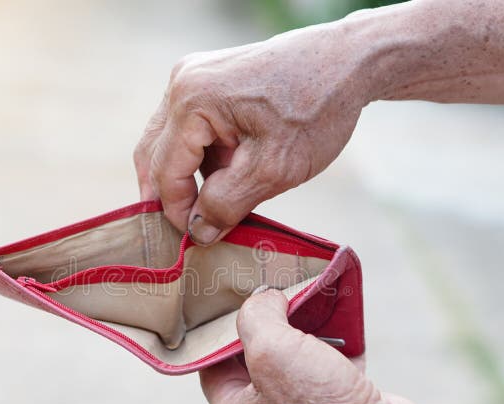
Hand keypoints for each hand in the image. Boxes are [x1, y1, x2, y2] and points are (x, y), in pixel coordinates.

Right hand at [134, 23, 369, 244]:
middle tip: (189, 232)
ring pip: (170, 143)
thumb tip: (197, 231)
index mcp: (192, 100)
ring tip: (217, 205)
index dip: (176, 212)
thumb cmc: (317, 109)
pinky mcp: (208, 80)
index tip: (195, 242)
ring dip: (188, 178)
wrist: (348, 62)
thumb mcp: (274, 169)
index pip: (165, 171)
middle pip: (154, 155)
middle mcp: (183, 82)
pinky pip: (189, 129)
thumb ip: (228, 204)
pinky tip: (228, 177)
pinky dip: (202, 159)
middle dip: (170, 196)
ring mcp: (194, 77)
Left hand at [199, 289, 429, 403]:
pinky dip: (336, 342)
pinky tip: (340, 316)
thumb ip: (257, 316)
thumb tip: (264, 298)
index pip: (212, 365)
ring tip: (307, 295)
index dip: (221, 329)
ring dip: (304, 329)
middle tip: (274, 291)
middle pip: (255, 360)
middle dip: (268, 324)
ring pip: (296, 361)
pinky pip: (330, 367)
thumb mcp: (272, 349)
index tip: (235, 298)